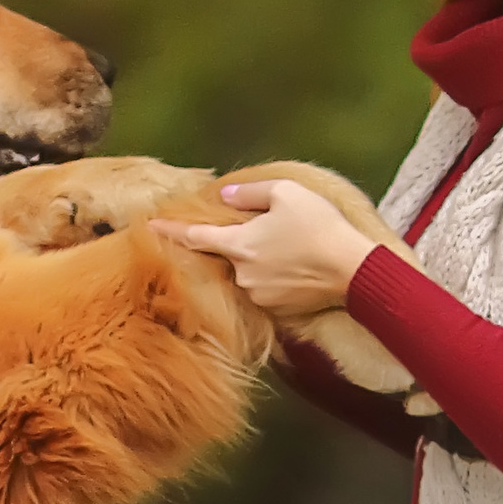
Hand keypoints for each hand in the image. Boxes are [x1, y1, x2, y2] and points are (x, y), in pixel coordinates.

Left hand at [155, 176, 376, 318]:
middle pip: (227, 255)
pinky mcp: (277, 311)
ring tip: (292, 248)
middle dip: (240, 243)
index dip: (169, 230)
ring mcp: (258, 295)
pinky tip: (297, 266)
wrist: (354, 270)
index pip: (193, 238)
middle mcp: (241, 274)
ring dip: (261, 260)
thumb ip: (249, 192)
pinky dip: (275, 277)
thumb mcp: (286, 194)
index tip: (148, 227)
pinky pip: (266, 288)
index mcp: (238, 245)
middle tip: (269, 231)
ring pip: (248, 272)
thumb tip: (223, 197)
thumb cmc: (320, 226)